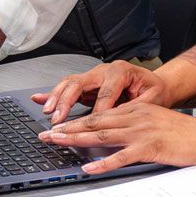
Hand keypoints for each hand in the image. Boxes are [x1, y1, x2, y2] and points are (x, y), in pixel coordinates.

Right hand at [32, 61, 172, 124]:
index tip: (90, 126)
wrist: (157, 84)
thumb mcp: (153, 99)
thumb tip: (120, 119)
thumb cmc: (155, 91)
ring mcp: (94, 76)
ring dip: (56, 98)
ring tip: (48, 112)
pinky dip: (52, 94)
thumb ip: (136, 107)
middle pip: (79, 83)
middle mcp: (104, 71)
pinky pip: (67, 87)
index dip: (97, 110)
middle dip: (66, 101)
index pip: (105, 93)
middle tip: (57, 118)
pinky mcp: (88, 85)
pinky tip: (38, 99)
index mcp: (121, 71)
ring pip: (69, 83)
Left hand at [39, 101, 195, 174]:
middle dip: (68, 128)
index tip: (57, 126)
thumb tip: (112, 137)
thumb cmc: (187, 134)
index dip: (76, 120)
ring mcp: (143, 131)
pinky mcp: (151, 147)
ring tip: (57, 143)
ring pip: (102, 134)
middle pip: (95, 121)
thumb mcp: (157, 122)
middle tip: (46, 134)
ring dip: (76, 139)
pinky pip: (121, 156)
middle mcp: (137, 116)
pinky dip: (102, 162)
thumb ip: (135, 126)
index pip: (100, 114)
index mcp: (137, 109)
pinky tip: (88, 167)